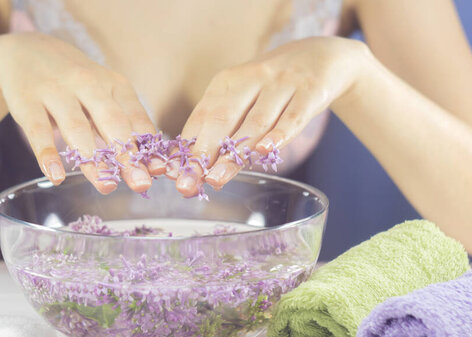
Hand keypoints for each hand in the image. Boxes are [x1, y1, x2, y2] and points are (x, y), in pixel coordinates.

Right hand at [0, 33, 160, 193]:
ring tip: (106, 187)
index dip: (148, 144)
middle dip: (127, 155)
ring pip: (77, 127)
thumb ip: (122, 124)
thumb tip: (149, 165)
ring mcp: (55, 90)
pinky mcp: (26, 100)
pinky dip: (48, 154)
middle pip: (111, 122)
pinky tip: (56, 176)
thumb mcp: (103, 94)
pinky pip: (38, 130)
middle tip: (140, 184)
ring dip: (93, 160)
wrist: (23, 50)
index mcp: (113, 84)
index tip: (160, 170)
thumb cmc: (74, 83)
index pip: (135, 116)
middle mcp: (87, 83)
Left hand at [171, 36, 372, 195]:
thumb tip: (191, 163)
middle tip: (189, 182)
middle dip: (203, 153)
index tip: (174, 174)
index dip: (186, 146)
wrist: (321, 57)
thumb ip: (221, 126)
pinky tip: (265, 152)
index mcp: (227, 81)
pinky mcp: (310, 92)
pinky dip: (278, 135)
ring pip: (255, 121)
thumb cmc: (271, 88)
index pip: (202, 116)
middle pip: (223, 118)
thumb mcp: (243, 97)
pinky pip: (293, 117)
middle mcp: (252, 78)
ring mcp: (282, 84)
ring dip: (235, 153)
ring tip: (217, 178)